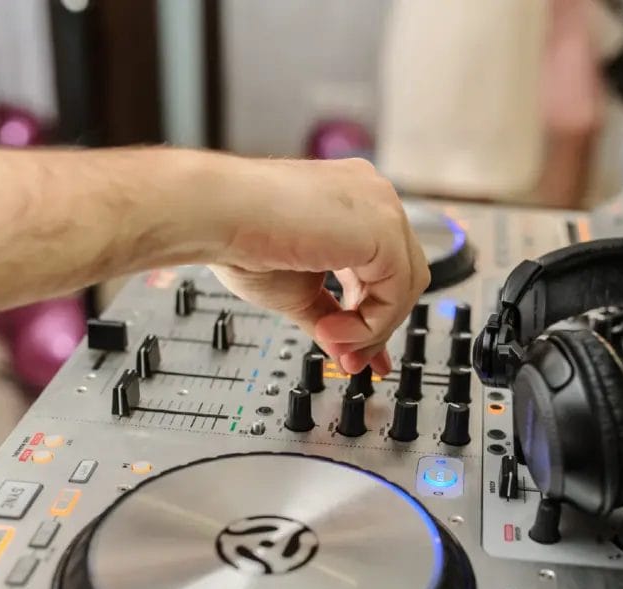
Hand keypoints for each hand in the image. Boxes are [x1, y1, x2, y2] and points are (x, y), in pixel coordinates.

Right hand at [207, 157, 429, 374]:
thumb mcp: (299, 291)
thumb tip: (350, 355)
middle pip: (404, 275)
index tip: (356, 351)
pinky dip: (371, 322)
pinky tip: (331, 330)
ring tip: (330, 339)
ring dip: (372, 328)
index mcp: (353, 201)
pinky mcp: (383, 227)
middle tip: (350, 358)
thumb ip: (333, 319)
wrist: (215, 216)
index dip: (373, 312)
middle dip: (377, 325)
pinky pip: (399, 290)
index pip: (385, 265)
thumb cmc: (240, 240)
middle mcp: (373, 197)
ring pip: (408, 285)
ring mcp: (381, 207)